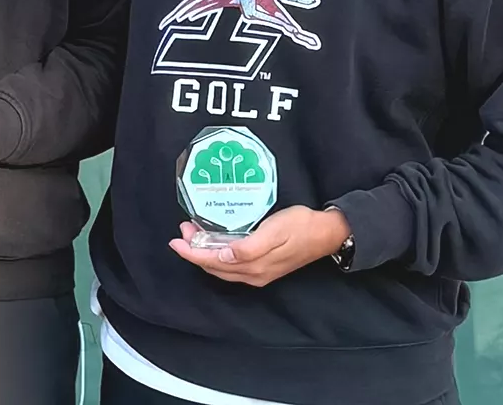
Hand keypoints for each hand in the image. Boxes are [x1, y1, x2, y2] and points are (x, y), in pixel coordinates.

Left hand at [169, 206, 348, 286]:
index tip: (176, 241)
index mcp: (254, 267)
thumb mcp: (274, 231)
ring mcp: (259, 272)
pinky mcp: (263, 266)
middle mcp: (253, 274)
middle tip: (184, 230)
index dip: (192, 253)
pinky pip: (232, 264)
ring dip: (205, 251)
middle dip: (195, 251)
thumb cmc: (300, 226)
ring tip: (194, 233)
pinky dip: (218, 253)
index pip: (212, 262)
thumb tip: (224, 255)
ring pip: (222, 267)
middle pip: (214, 267)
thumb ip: (249, 247)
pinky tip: (215, 240)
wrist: (327, 234)